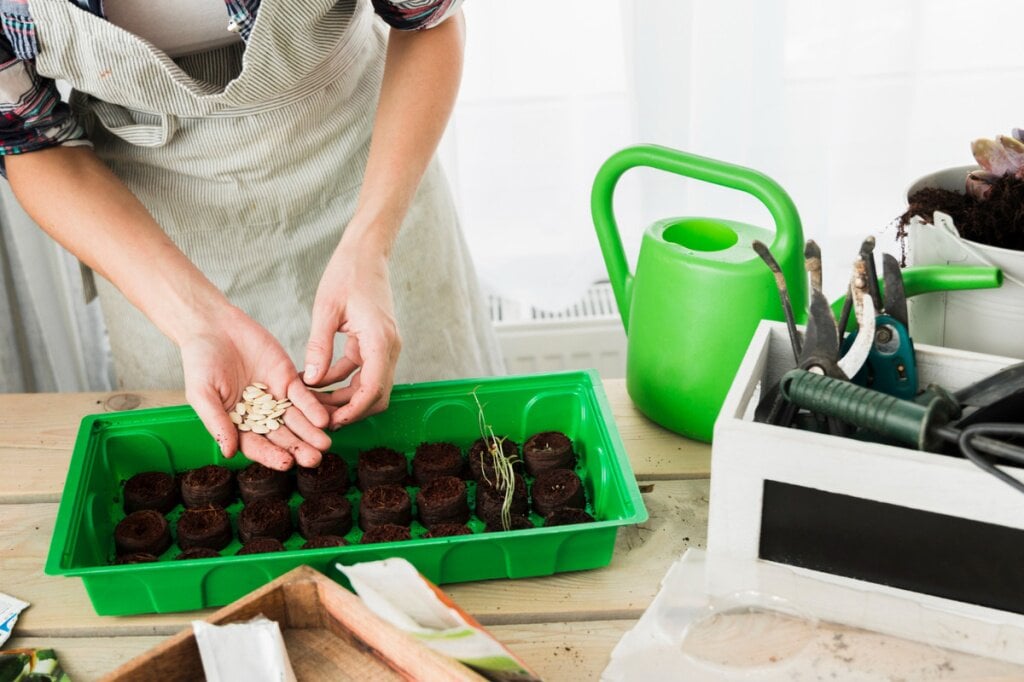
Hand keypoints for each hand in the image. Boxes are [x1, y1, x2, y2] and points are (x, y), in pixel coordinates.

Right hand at [180, 306, 331, 469]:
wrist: (213, 327)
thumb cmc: (200, 362)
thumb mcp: (202, 394)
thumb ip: (216, 421)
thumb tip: (228, 453)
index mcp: (237, 424)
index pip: (256, 445)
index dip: (271, 456)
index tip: (286, 464)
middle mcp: (259, 416)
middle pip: (281, 437)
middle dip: (298, 449)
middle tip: (314, 459)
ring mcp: (276, 398)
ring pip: (296, 420)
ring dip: (310, 433)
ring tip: (324, 444)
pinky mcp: (289, 380)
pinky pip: (303, 396)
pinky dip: (313, 407)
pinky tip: (323, 419)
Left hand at [302, 236, 401, 428]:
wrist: (366, 252)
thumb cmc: (346, 273)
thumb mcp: (325, 310)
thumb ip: (318, 346)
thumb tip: (309, 380)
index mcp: (379, 339)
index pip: (373, 388)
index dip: (353, 410)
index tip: (331, 422)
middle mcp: (389, 346)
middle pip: (376, 395)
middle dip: (350, 410)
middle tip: (318, 417)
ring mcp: (385, 346)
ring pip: (371, 386)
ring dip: (346, 398)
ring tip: (314, 402)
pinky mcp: (377, 343)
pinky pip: (363, 371)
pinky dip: (344, 381)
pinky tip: (318, 382)